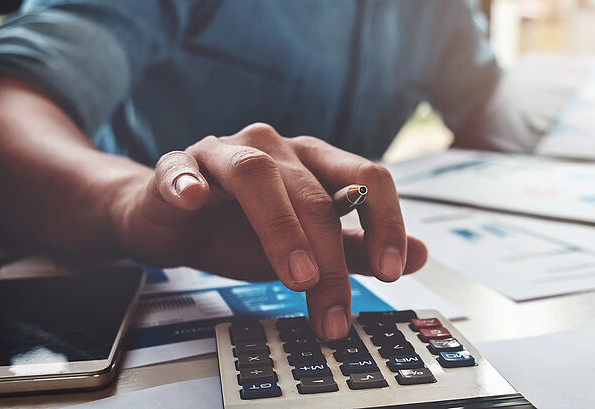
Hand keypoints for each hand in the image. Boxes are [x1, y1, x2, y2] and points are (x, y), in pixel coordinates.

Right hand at [110, 123, 426, 339]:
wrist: (174, 222)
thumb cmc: (243, 229)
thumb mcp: (308, 246)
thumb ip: (359, 249)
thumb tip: (421, 256)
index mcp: (314, 161)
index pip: (367, 178)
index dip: (386, 222)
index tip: (393, 271)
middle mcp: (275, 149)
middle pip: (314, 194)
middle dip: (330, 259)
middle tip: (334, 309)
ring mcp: (224, 153)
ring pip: (257, 176)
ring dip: (280, 227)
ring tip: (297, 276)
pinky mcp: (176, 167)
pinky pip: (181, 169)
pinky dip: (189, 182)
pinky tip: (195, 199)